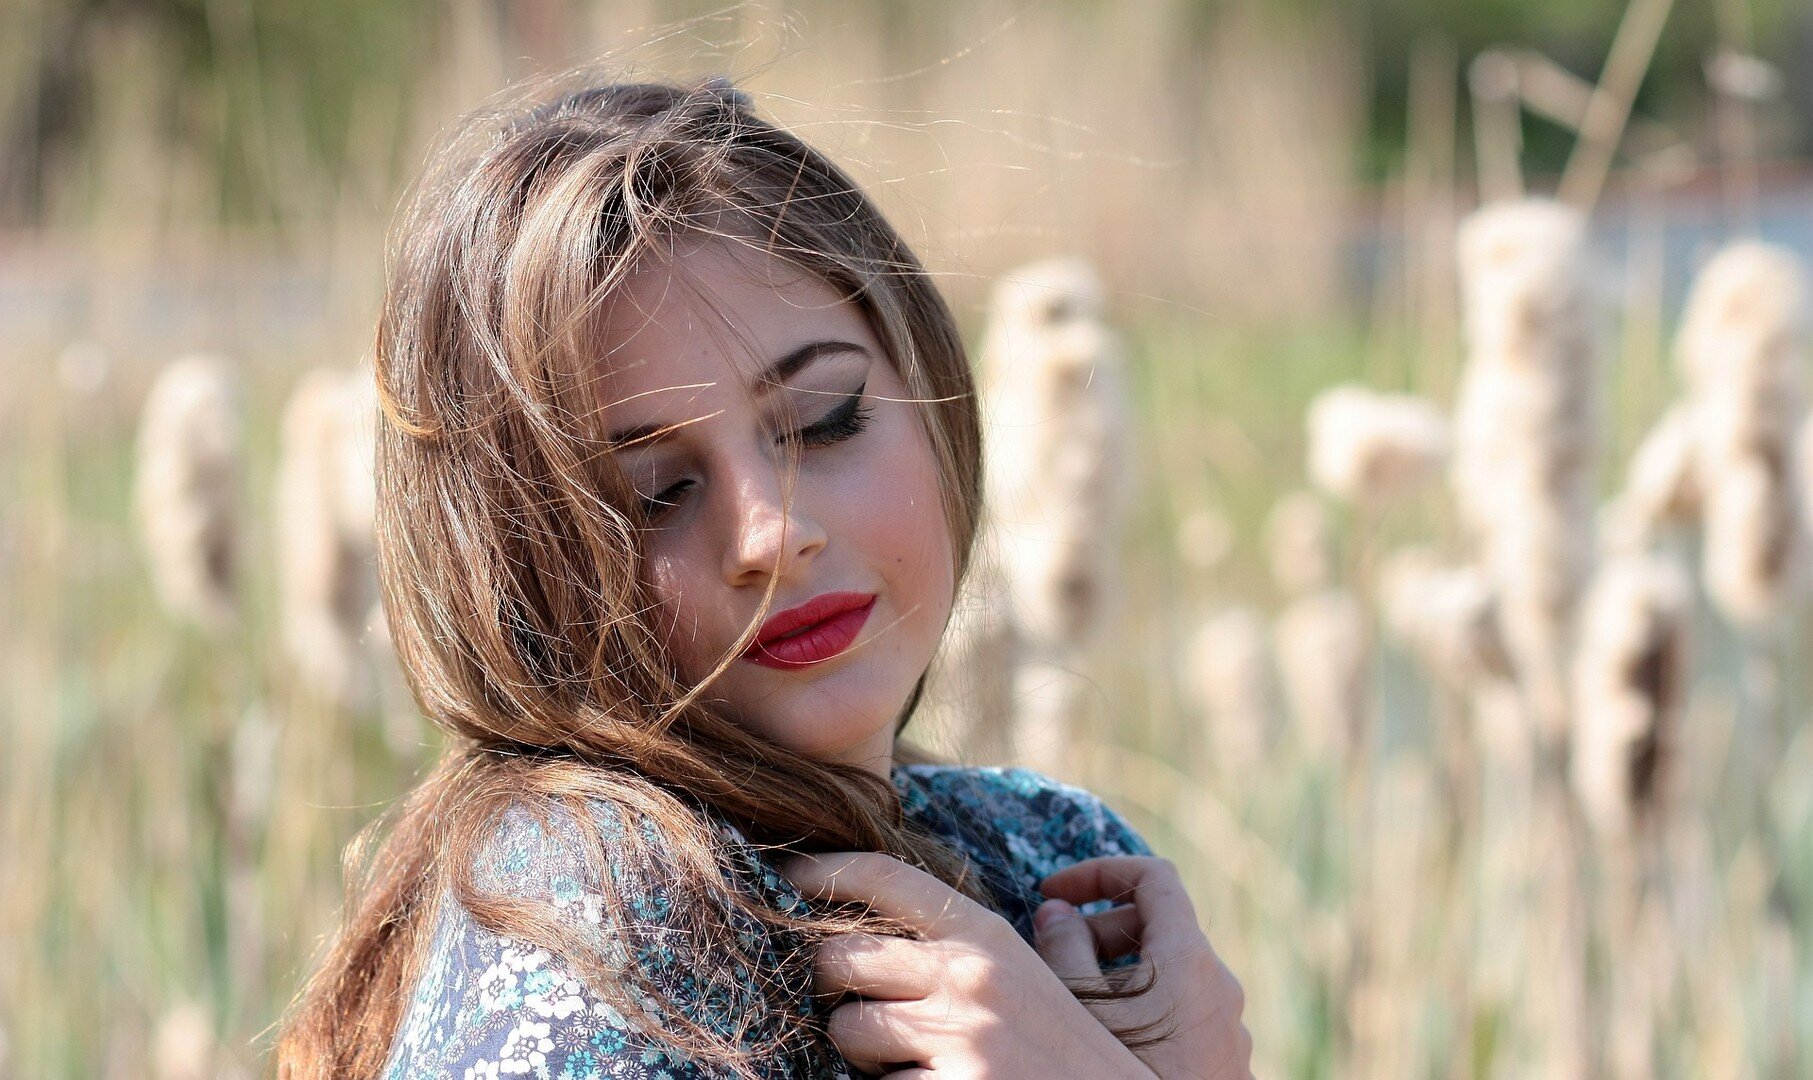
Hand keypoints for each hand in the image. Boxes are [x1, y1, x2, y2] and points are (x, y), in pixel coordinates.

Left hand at [778, 851, 1153, 1078]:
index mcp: (987, 936)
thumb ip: (959, 945)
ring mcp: (958, 1038)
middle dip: (835, 990)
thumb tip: (871, 914)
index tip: (786, 876)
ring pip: (847, 1030)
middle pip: (839, 958)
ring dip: (863, 1053)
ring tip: (915, 1062)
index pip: (886, 877)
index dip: (825, 870)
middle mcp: (969, 976)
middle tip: (864, 1010)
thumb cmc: (1058, 1053)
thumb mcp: (1021, 977)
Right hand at [1035, 856, 1252, 1079]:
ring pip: (1168, 970)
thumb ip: (1063, 947)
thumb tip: (1057, 911)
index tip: (1053, 894)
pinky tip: (1106, 1037)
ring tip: (1075, 1001)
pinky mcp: (1223, 1056)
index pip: (1152, 876)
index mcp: (1188, 957)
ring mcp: (1225, 1023)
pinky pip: (1182, 1007)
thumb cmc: (1123, 1072)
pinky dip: (1142, 1003)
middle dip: (1099, 927)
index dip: (1099, 872)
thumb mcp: (1078, 1006)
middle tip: (1053, 951)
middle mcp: (1218, 983)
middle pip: (1159, 923)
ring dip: (1117, 969)